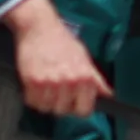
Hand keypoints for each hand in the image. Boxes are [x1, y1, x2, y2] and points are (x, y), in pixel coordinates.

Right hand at [2, 0, 107, 115]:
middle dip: (60, 105)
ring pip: (46, 108)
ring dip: (45, 102)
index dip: (78, 108)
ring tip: (46, 89)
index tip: (74, 103)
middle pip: (63, 111)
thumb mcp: (85, 59)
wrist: (40, 28)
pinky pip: (32, 101)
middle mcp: (69, 82)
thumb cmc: (63, 42)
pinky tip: (35, 87)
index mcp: (85, 78)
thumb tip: (108, 95)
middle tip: (57, 93)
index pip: (84, 110)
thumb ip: (96, 80)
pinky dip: (32, 97)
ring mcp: (50, 82)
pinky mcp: (32, 81)